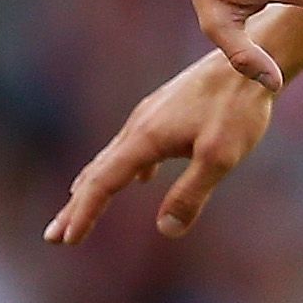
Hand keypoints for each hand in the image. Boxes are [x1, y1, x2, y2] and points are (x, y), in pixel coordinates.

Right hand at [47, 51, 280, 244]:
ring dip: (93, 187)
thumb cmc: (237, 108)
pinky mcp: (164, 111)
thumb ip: (191, 194)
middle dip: (75, 207)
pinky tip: (138, 178)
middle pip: (97, 172)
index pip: (103, 183)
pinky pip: (133, 145)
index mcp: (145, 139)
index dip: (84, 213)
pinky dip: (122, 167)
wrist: (249, 63)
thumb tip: (166, 230)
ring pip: (112, 157)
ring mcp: (149, 116)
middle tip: (53, 236)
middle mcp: (138, 126)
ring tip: (77, 205)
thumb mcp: (220, 157)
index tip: (66, 240)